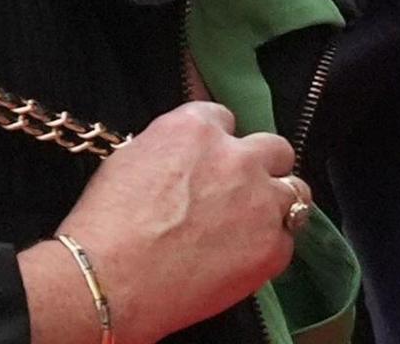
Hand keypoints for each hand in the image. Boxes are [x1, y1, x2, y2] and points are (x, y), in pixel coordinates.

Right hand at [37, 101, 304, 342]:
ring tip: (250, 228)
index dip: (217, 145)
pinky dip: (268, 249)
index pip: (225, 119)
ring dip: (275, 205)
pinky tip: (241, 262)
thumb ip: (171, 151)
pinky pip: (286, 242)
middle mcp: (237, 157)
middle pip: (274, 149)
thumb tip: (185, 162)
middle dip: (260, 167)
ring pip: (295, 191)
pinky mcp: (271, 248)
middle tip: (239, 193)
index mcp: (196, 128)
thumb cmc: (104, 225)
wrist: (108, 280)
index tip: (208, 164)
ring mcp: (260, 202)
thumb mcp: (130, 160)